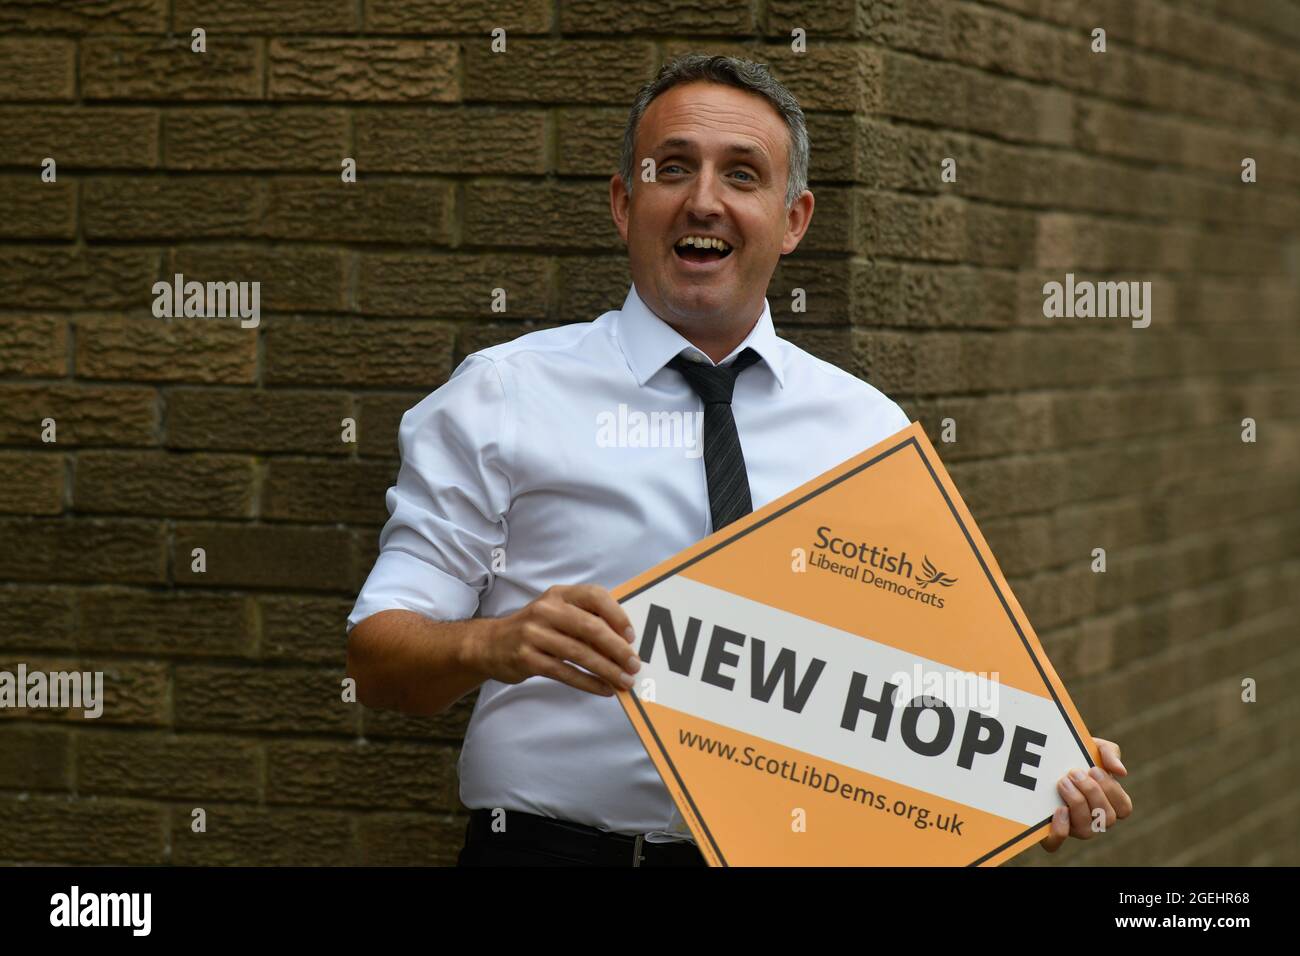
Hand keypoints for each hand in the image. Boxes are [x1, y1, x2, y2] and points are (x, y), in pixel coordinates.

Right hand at [472, 584, 639, 697]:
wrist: (489, 644)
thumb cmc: (535, 629)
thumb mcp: (556, 612)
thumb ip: (585, 617)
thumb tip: (625, 640)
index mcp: (559, 594)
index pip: (594, 596)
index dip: (617, 615)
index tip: (632, 635)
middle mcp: (546, 610)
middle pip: (590, 627)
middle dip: (617, 648)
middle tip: (635, 664)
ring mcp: (534, 634)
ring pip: (579, 653)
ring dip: (606, 669)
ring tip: (624, 681)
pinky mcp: (527, 659)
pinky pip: (564, 672)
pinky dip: (588, 682)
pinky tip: (604, 689)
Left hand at [1041, 737, 1131, 851]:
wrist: (1039, 756)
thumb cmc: (1072, 753)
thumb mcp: (1092, 747)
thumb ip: (1109, 753)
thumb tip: (1121, 772)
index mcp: (1109, 802)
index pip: (1123, 808)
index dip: (1112, 791)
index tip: (1094, 769)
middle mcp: (1095, 819)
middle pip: (1107, 819)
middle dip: (1092, 793)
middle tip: (1073, 773)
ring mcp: (1073, 827)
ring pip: (1086, 831)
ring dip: (1077, 804)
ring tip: (1062, 782)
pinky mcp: (1049, 831)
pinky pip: (1055, 844)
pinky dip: (1059, 831)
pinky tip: (1058, 809)